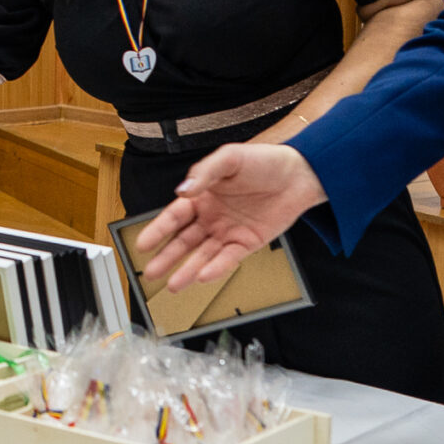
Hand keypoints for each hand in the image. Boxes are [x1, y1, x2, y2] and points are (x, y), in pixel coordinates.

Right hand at [138, 142, 327, 290]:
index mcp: (202, 195)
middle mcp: (212, 216)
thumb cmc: (264, 161)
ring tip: (173, 285)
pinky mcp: (248, 243)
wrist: (300, 174)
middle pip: (184, 241)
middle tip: (151, 273)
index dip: (158, 230)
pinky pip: (229, 259)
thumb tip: (182, 191)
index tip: (143, 244)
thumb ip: (204, 173)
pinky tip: (203, 276)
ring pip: (203, 255)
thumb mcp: (230, 158)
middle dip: (167, 257)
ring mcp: (229, 231)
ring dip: (188, 270)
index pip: (175, 216)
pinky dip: (216, 268)